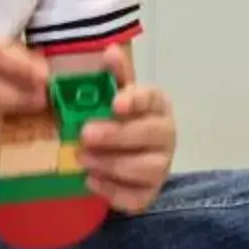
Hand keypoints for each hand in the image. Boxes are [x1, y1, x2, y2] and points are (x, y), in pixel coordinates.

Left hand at [75, 47, 173, 212]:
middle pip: (150, 135)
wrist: (122, 157)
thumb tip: (110, 51)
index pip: (153, 99)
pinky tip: (90, 181)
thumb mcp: (113, 94)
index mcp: (157, 105)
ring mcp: (161, 167)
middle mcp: (166, 135)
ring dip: (111, 164)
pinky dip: (112, 191)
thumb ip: (113, 75)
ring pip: (145, 168)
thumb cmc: (117, 119)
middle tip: (85, 134)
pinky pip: (137, 198)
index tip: (115, 103)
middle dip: (116, 135)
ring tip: (82, 158)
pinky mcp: (149, 194)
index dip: (136, 100)